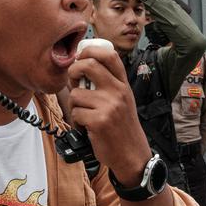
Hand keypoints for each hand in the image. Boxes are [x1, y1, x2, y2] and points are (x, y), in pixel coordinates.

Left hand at [66, 43, 151, 185]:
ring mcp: (109, 106)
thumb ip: (107, 83)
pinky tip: (87, 127)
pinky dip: (77, 121)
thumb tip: (80, 66)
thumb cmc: (122, 126)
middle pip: (88, 65)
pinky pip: (76, 113)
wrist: (132, 154)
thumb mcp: (122, 99)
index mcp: (123, 84)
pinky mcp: (99, 121)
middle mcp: (118, 91)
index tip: (81, 58)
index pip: (109, 54)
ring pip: (76, 94)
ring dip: (74, 105)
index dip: (90, 51)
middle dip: (73, 71)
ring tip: (85, 114)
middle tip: (74, 83)